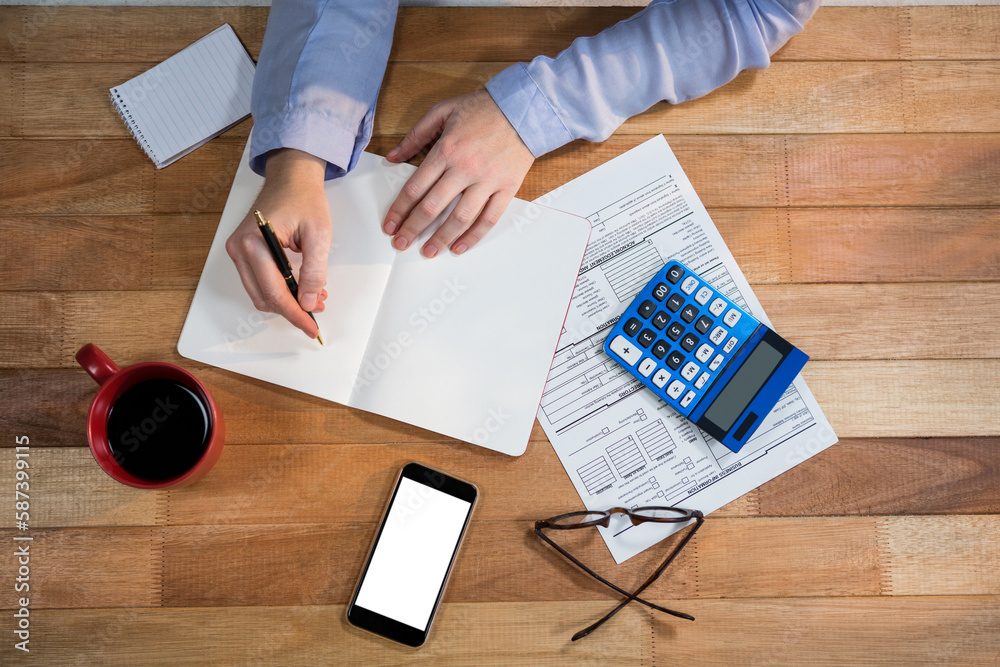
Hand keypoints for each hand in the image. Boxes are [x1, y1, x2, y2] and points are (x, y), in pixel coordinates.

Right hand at [225, 149, 330, 338]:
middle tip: (316, 312)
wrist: (291, 177)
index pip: (274, 291)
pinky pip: (259, 282)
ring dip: (285, 302)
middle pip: (264, 298)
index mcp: (254, 241)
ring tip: (313, 297)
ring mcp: (238, 251)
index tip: (311, 327)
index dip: (295, 314)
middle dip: (292, 310)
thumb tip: (309, 302)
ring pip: (260, 294)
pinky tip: (299, 288)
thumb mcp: (319, 235)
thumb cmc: (303, 198)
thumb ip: (314, 271)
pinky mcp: (243, 252)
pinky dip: (278, 290)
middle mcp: (239, 248)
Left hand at [383, 89, 533, 257]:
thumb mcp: (443, 110)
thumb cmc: (483, 107)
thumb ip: (415, 136)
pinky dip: (474, 236)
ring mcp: (487, 181)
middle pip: (432, 207)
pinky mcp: (506, 188)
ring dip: (441, 239)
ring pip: (460, 218)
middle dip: (412, 229)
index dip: (399, 210)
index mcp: (446, 150)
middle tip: (401, 243)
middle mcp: (464, 168)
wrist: (524, 108)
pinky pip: (489, 218)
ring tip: (428, 252)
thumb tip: (392, 157)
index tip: (390, 225)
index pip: (415, 188)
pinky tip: (459, 247)